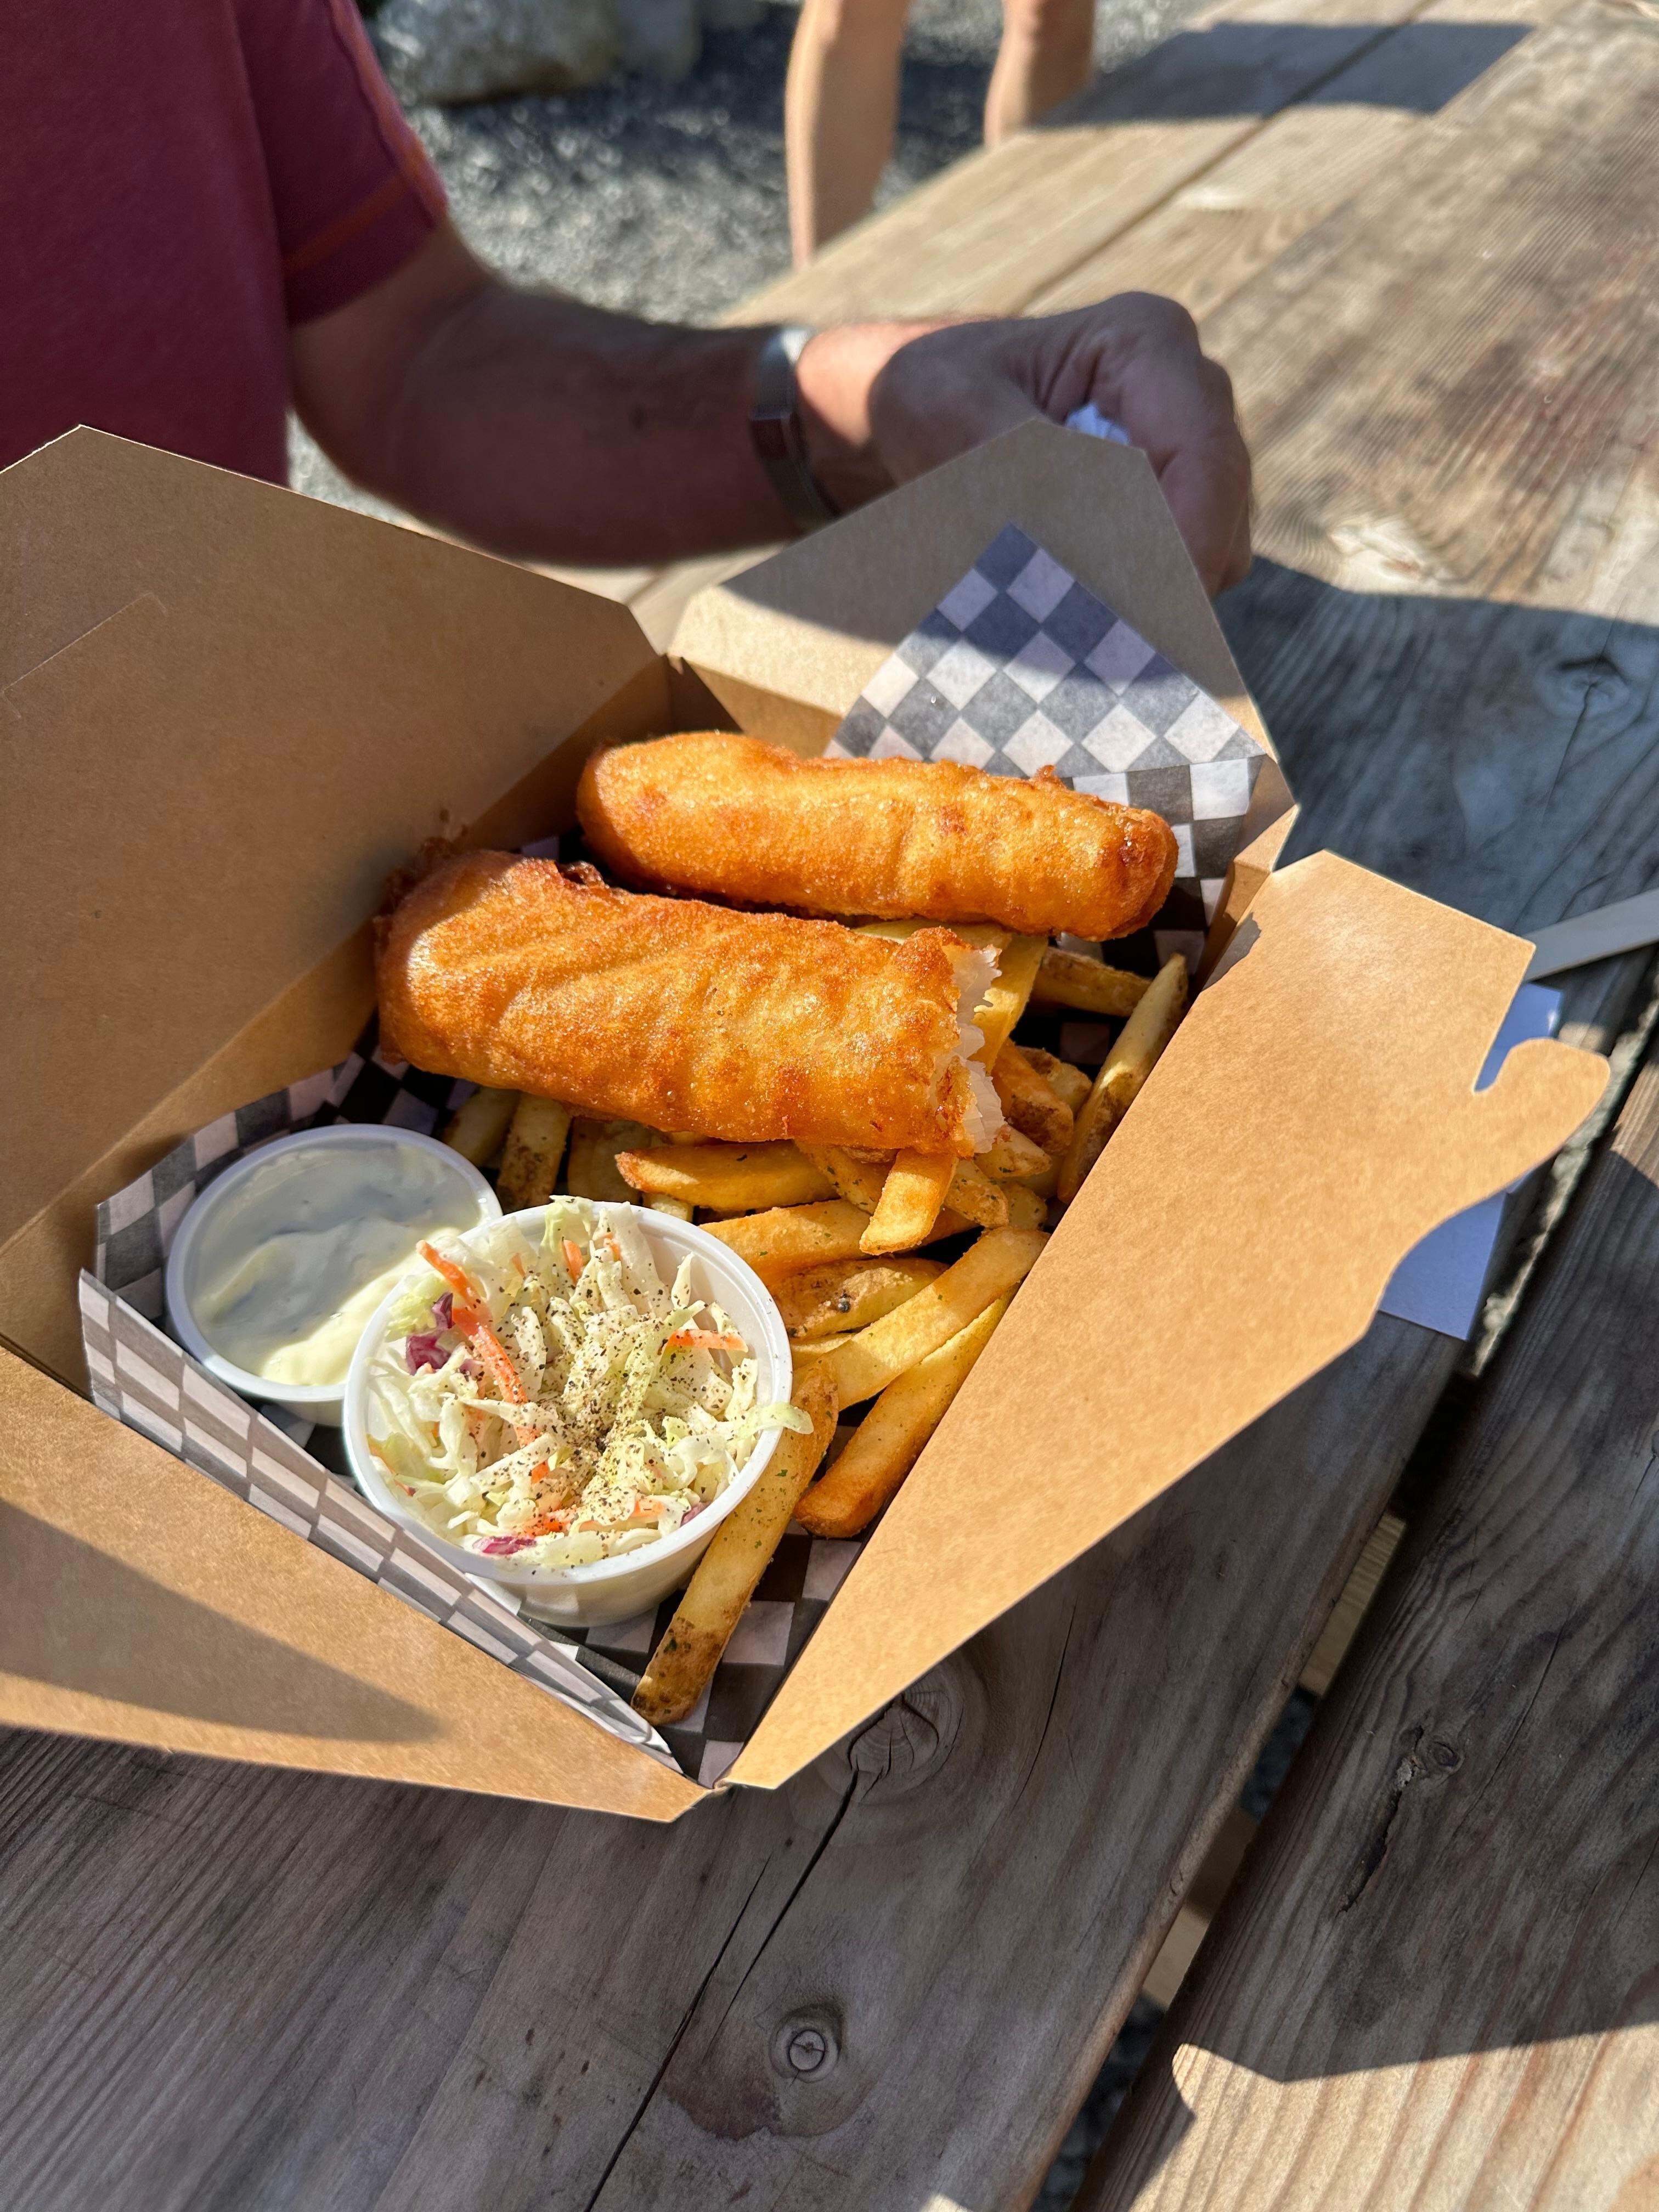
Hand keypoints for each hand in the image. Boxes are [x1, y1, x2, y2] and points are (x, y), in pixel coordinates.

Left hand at [796, 298, 1251, 594]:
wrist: (926, 407)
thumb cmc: (933, 394)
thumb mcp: (951, 413)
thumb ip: (1026, 471)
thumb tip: (1087, 554)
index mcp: (1144, 341)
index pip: (1204, 453)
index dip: (1191, 540)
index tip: (1147, 615)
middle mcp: (1187, 391)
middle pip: (1222, 508)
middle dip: (1171, 579)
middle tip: (1104, 640)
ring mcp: (1189, 450)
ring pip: (1216, 548)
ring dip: (1154, 595)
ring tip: (1079, 621)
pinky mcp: (1177, 503)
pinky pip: (1187, 570)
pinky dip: (1141, 600)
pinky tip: (1083, 611)